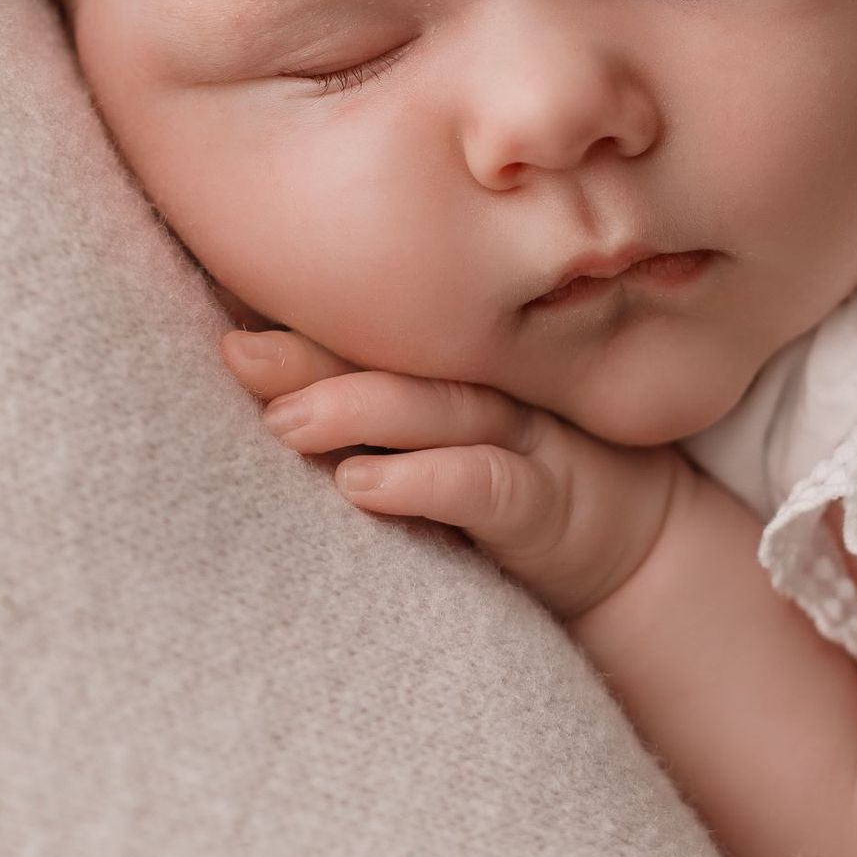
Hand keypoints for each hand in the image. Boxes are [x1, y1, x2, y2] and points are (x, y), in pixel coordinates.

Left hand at [221, 325, 683, 623]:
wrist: (639, 550)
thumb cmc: (512, 488)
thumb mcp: (440, 442)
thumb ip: (367, 414)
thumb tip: (255, 386)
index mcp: (446, 368)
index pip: (365, 334)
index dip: (297, 318)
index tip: (217, 306)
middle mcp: (481, 388)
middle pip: (391, 358)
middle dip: (310, 354)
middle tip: (235, 353)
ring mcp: (520, 438)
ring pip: (436, 410)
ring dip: (357, 408)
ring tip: (283, 420)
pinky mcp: (544, 503)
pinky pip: (483, 485)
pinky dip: (423, 482)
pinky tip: (361, 485)